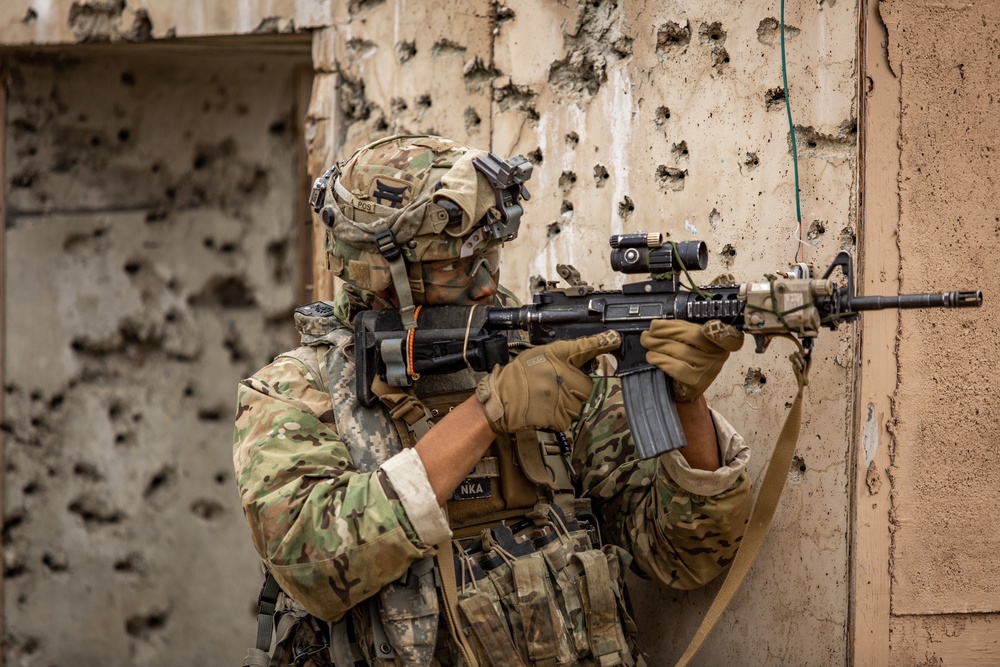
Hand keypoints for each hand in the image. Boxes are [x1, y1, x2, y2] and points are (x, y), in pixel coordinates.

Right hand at [476, 331, 621, 433]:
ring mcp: (561, 396)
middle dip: (576, 388)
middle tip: (556, 386)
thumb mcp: (539, 354)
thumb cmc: (519, 376)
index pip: (584, 348)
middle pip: (587, 385)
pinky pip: (569, 418)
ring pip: (579, 403)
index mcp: (557, 357)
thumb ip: (564, 354)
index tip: (614, 339)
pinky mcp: (558, 415)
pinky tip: (546, 408)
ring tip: (548, 397)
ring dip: (568, 403)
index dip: (601, 343)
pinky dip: (560, 416)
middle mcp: (562, 375)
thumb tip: (586, 353)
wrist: (502, 398)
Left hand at [640, 320, 743, 401]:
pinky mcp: (697, 382)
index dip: (719, 330)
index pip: (724, 333)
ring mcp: (708, 369)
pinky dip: (660, 360)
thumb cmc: (686, 357)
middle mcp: (718, 354)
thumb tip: (657, 324)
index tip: (707, 326)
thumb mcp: (688, 339)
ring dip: (658, 345)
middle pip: (693, 337)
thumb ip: (680, 329)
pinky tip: (652, 357)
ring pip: (681, 351)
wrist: (685, 385)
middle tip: (649, 332)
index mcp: (719, 339)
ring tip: (647, 342)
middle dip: (666, 332)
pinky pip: (676, 368)